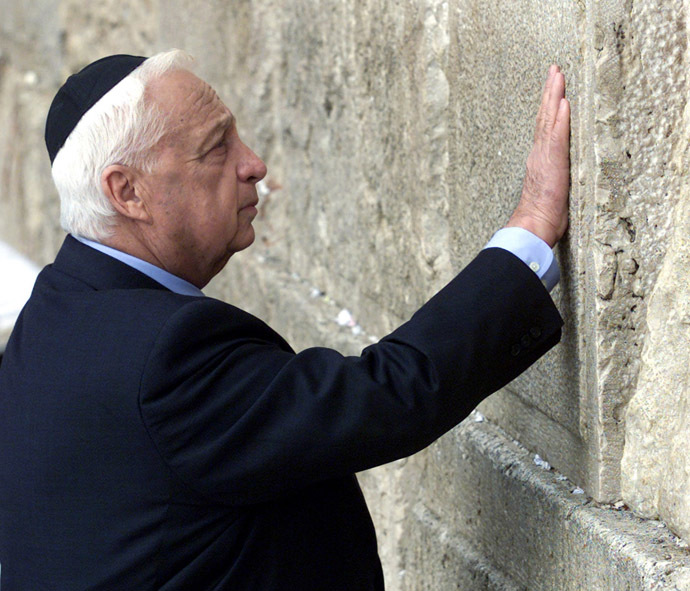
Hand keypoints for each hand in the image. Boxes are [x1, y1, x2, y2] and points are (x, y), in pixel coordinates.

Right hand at [506, 65, 570, 247]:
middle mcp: (539, 153)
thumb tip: (554, 178)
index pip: (545, 127)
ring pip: (549, 119)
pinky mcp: (553, 161)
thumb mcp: (548, 192)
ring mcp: (545, 155)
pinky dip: (560, 116)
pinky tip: (563, 100)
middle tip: (554, 69)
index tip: (553, 88)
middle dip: (549, 91)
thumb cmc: (541, 216)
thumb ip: (551, 179)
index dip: (548, 107)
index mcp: (539, 160)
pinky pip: (558, 134)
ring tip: (557, 74)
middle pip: (544, 116)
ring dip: (554, 95)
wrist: (532, 224)